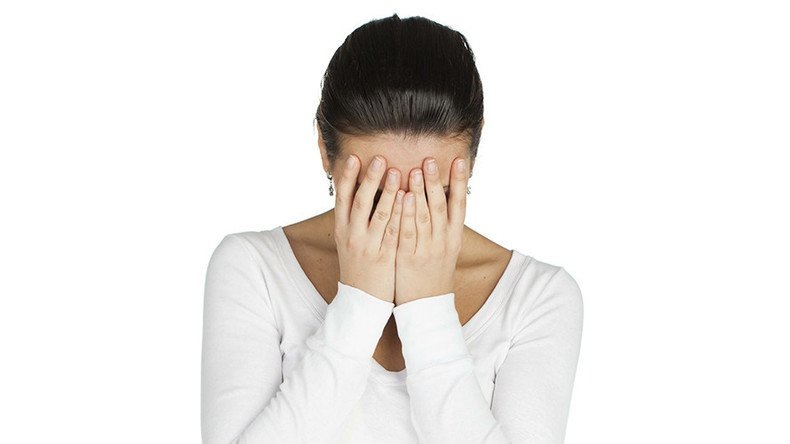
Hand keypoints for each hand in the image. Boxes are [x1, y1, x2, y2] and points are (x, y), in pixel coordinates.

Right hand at [334, 154, 404, 302]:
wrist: (362, 300)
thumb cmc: (358, 264)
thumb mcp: (349, 239)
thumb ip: (354, 216)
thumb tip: (361, 187)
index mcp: (342, 229)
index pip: (341, 198)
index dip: (346, 177)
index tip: (353, 157)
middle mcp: (352, 236)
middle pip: (359, 203)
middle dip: (369, 179)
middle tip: (379, 158)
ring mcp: (368, 247)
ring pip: (378, 216)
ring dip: (388, 192)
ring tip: (396, 172)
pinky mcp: (384, 257)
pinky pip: (394, 233)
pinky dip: (400, 216)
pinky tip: (408, 201)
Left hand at [395, 156, 469, 305]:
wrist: (427, 306)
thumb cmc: (433, 272)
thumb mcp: (446, 248)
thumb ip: (444, 223)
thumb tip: (444, 194)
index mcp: (454, 237)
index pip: (460, 204)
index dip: (460, 182)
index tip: (460, 160)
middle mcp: (444, 241)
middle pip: (441, 206)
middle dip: (435, 182)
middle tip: (430, 160)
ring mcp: (427, 250)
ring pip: (425, 216)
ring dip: (419, 192)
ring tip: (415, 170)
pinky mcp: (409, 258)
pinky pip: (407, 232)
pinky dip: (406, 214)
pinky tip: (402, 197)